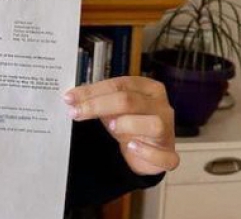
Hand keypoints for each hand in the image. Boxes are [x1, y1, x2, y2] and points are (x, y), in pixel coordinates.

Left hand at [64, 76, 178, 175]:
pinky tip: (131, 147)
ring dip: (129, 124)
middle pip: (130, 101)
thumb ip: (98, 100)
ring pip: (153, 124)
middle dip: (98, 105)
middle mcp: (161, 107)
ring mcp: (168, 131)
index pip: (119, 84)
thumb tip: (73, 97)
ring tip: (111, 127)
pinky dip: (147, 152)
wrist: (147, 150)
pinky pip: (164, 156)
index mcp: (148, 89)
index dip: (93, 91)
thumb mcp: (114, 108)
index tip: (70, 98)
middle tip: (76, 112)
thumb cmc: (130, 123)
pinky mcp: (170, 155)